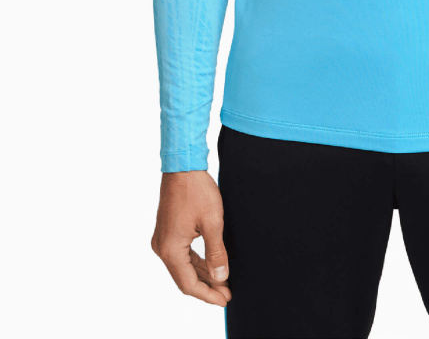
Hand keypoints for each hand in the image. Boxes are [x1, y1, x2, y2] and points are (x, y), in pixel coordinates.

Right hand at [151, 170, 231, 305]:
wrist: (183, 166)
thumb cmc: (197, 190)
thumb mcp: (213, 222)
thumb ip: (216, 253)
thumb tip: (220, 278)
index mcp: (170, 249)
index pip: (188, 284)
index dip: (208, 295)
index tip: (225, 300)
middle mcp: (162, 248)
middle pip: (184, 278)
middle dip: (207, 287)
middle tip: (227, 293)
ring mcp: (163, 239)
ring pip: (183, 266)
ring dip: (202, 274)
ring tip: (222, 282)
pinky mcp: (168, 231)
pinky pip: (182, 254)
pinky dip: (196, 261)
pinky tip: (211, 265)